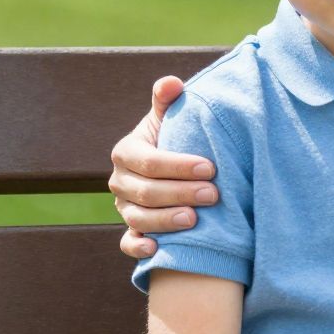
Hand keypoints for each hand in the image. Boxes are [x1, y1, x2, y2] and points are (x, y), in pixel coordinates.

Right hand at [110, 76, 219, 259]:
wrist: (173, 170)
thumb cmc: (175, 139)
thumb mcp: (171, 119)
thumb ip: (168, 101)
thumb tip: (172, 83)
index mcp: (126, 152)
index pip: (149, 161)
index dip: (178, 166)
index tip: (210, 167)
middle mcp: (120, 181)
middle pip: (145, 192)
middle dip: (179, 193)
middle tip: (213, 195)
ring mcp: (124, 208)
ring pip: (137, 219)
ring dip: (165, 221)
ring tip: (194, 221)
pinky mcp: (131, 230)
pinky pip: (127, 243)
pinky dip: (138, 247)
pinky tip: (157, 250)